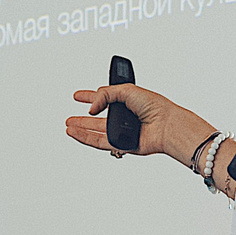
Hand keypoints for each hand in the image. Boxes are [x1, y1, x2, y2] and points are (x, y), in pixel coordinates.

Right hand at [67, 82, 217, 170]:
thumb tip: (91, 108)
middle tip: (70, 117)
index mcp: (128, 100)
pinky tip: (75, 133)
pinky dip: (85, 138)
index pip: (105, 97)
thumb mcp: (126, 90)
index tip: (78, 96)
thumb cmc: (155, 107)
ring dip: (81, 128)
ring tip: (69, 125)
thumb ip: (105, 94)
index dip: (91, 96)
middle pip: (99, 118)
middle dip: (84, 117)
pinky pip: (99, 142)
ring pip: (96, 131)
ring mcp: (123, 131)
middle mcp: (125, 116)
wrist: (166, 126)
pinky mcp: (121, 144)